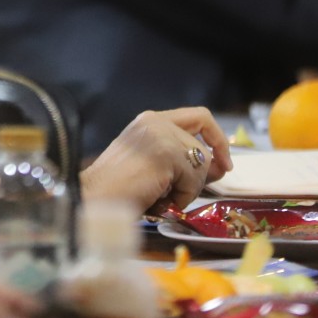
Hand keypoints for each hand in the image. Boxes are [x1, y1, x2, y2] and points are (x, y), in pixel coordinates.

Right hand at [81, 107, 233, 211]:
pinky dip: (182, 197)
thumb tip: (220, 166)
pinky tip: (160, 200)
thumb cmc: (118, 189)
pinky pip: (194, 179)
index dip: (217, 138)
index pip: (199, 117)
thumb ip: (183, 159)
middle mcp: (156, 121)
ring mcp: (161, 135)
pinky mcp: (166, 153)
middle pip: (203, 147)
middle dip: (201, 176)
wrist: (94, 200)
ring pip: (201, 165)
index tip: (224, 162)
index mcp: (150, 120)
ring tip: (161, 197)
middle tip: (182, 194)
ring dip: (188, 189)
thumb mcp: (155, 165)